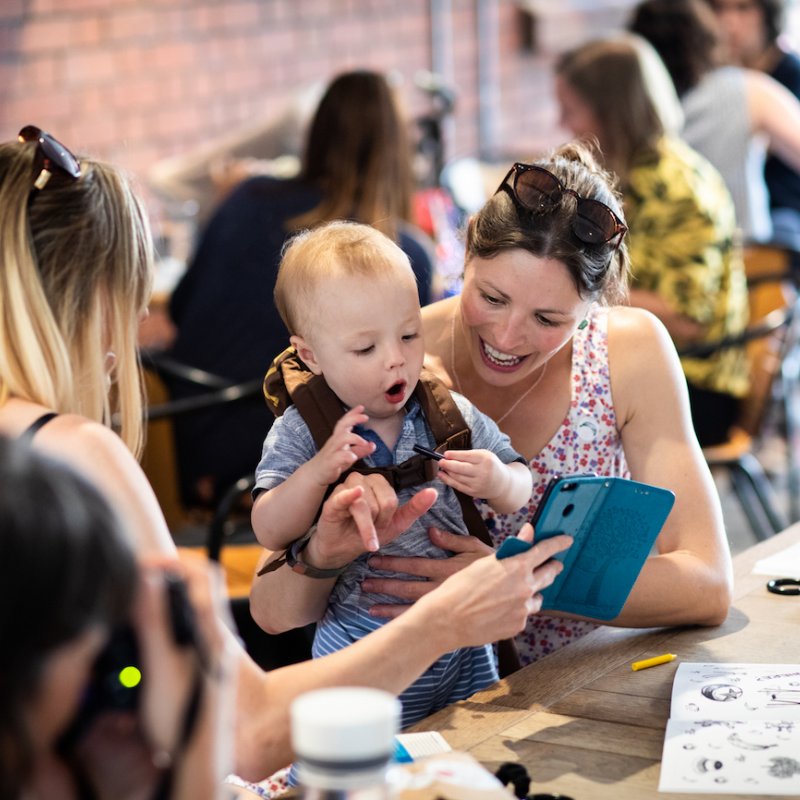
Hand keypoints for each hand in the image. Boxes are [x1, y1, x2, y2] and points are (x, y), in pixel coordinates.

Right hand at [73, 558, 234, 799]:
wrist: (214, 758)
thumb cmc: (192, 722)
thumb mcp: (164, 670)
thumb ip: (156, 623)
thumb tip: (149, 578)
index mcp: (209, 628)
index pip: (202, 573)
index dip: (173, 561)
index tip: (143, 564)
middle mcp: (214, 633)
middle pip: (197, 584)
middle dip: (166, 574)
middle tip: (136, 579)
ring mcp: (211, 647)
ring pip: (191, 604)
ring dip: (166, 597)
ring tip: (137, 602)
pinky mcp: (203, 662)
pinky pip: (187, 626)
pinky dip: (167, 620)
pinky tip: (147, 635)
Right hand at [306, 473, 438, 560]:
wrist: (340, 551)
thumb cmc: (367, 534)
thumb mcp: (396, 523)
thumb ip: (415, 507)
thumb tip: (433, 492)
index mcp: (378, 483)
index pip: (392, 498)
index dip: (388, 517)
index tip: (381, 525)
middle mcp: (362, 480)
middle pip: (382, 501)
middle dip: (378, 522)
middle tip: (369, 530)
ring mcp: (345, 488)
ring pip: (366, 504)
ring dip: (366, 526)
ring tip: (360, 531)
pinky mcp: (332, 501)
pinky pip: (344, 496)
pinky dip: (349, 496)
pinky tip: (354, 496)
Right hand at [309, 406, 374, 485]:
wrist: (314, 475)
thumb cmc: (332, 463)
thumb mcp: (348, 455)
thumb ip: (361, 450)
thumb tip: (373, 445)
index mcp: (338, 438)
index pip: (344, 422)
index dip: (352, 414)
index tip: (361, 407)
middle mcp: (334, 442)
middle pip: (342, 426)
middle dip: (353, 419)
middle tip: (365, 417)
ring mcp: (331, 452)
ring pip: (340, 439)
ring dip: (353, 438)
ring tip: (364, 442)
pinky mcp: (330, 463)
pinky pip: (338, 457)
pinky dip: (346, 455)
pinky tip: (354, 457)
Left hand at [364, 527, 492, 616]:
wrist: (515, 591)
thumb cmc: (494, 565)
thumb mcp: (476, 547)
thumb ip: (452, 539)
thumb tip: (430, 530)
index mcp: (448, 569)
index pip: (414, 565)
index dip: (393, 563)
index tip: (374, 561)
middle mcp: (443, 588)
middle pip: (408, 587)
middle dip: (385, 585)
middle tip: (364, 584)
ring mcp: (446, 605)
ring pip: (412, 607)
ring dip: (390, 607)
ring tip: (369, 606)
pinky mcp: (450, 617)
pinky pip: (425, 622)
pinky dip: (406, 621)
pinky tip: (391, 624)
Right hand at [413, 525, 572, 649]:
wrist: (448, 619)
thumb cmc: (461, 587)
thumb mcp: (485, 562)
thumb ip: (512, 549)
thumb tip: (528, 533)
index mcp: (516, 566)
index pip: (544, 550)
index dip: (558, 543)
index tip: (567, 540)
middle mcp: (525, 587)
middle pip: (549, 574)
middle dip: (553, 567)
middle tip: (555, 564)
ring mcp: (523, 608)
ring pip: (538, 597)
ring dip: (533, 591)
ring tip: (521, 590)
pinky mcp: (518, 625)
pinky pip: (524, 613)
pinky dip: (518, 609)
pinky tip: (502, 608)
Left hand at [436, 448, 507, 500]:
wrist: (502, 484)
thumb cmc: (490, 466)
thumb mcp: (484, 455)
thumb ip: (468, 455)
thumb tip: (448, 455)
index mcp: (485, 459)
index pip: (466, 456)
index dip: (453, 455)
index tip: (445, 454)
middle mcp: (482, 472)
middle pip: (460, 468)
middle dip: (447, 464)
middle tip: (440, 461)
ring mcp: (478, 483)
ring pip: (457, 477)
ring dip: (447, 471)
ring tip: (441, 466)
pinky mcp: (473, 492)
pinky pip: (457, 486)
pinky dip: (447, 480)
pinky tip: (442, 475)